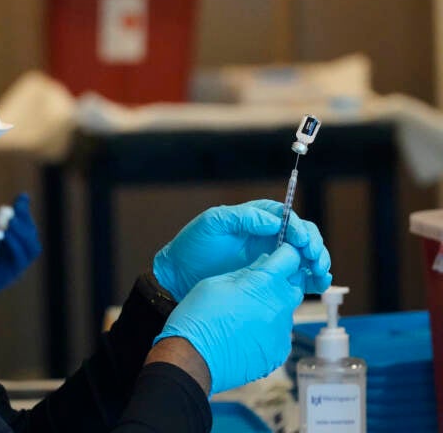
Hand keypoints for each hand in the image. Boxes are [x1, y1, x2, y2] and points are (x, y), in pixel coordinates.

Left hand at [0, 193, 41, 310]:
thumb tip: (4, 211)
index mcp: (7, 242)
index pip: (23, 225)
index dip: (24, 211)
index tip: (22, 198)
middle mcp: (14, 253)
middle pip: (31, 234)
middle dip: (25, 220)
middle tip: (15, 211)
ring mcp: (15, 264)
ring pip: (32, 247)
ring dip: (23, 232)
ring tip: (10, 223)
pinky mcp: (13, 274)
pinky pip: (22, 258)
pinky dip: (16, 244)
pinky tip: (6, 235)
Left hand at [153, 199, 330, 299]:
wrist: (180, 274)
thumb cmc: (193, 244)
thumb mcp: (213, 223)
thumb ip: (243, 218)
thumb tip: (274, 221)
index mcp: (257, 218)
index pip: (287, 217)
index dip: (297, 227)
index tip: (300, 240)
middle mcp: (269, 236)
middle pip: (303, 235)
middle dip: (313, 244)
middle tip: (313, 258)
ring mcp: (272, 257)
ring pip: (305, 256)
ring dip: (318, 261)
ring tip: (320, 272)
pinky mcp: (271, 278)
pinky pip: (298, 277)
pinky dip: (312, 280)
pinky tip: (318, 284)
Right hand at [154, 244, 304, 393]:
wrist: (192, 359)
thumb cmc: (198, 319)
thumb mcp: (216, 283)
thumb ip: (245, 272)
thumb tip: (262, 264)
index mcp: (263, 283)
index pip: (290, 258)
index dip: (284, 254)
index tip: (278, 256)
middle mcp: (279, 306)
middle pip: (294, 285)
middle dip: (281, 282)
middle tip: (257, 288)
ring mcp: (281, 332)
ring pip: (285, 311)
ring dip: (272, 308)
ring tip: (244, 316)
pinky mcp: (278, 353)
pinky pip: (280, 335)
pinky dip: (268, 332)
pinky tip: (246, 334)